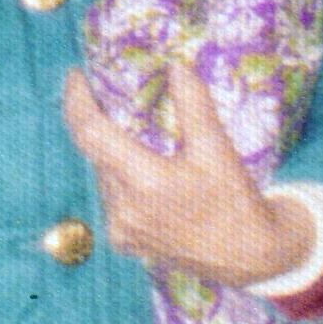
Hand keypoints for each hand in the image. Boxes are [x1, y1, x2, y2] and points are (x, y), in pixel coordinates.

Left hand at [62, 65, 315, 286]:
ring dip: (111, 153)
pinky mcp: (123, 241)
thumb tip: (175, 67)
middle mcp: (123, 208)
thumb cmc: (234, 201)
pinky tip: (141, 171)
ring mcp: (120, 229)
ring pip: (102, 176)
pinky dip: (119, 178)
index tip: (75, 76)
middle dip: (98, 124)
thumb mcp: (217, 150)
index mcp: (145, 182)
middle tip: (108, 98)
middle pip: (95, 153)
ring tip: (131, 135)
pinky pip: (110, 198)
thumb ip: (194, 106)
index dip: (77, 102)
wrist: (246, 255)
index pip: (91, 134)